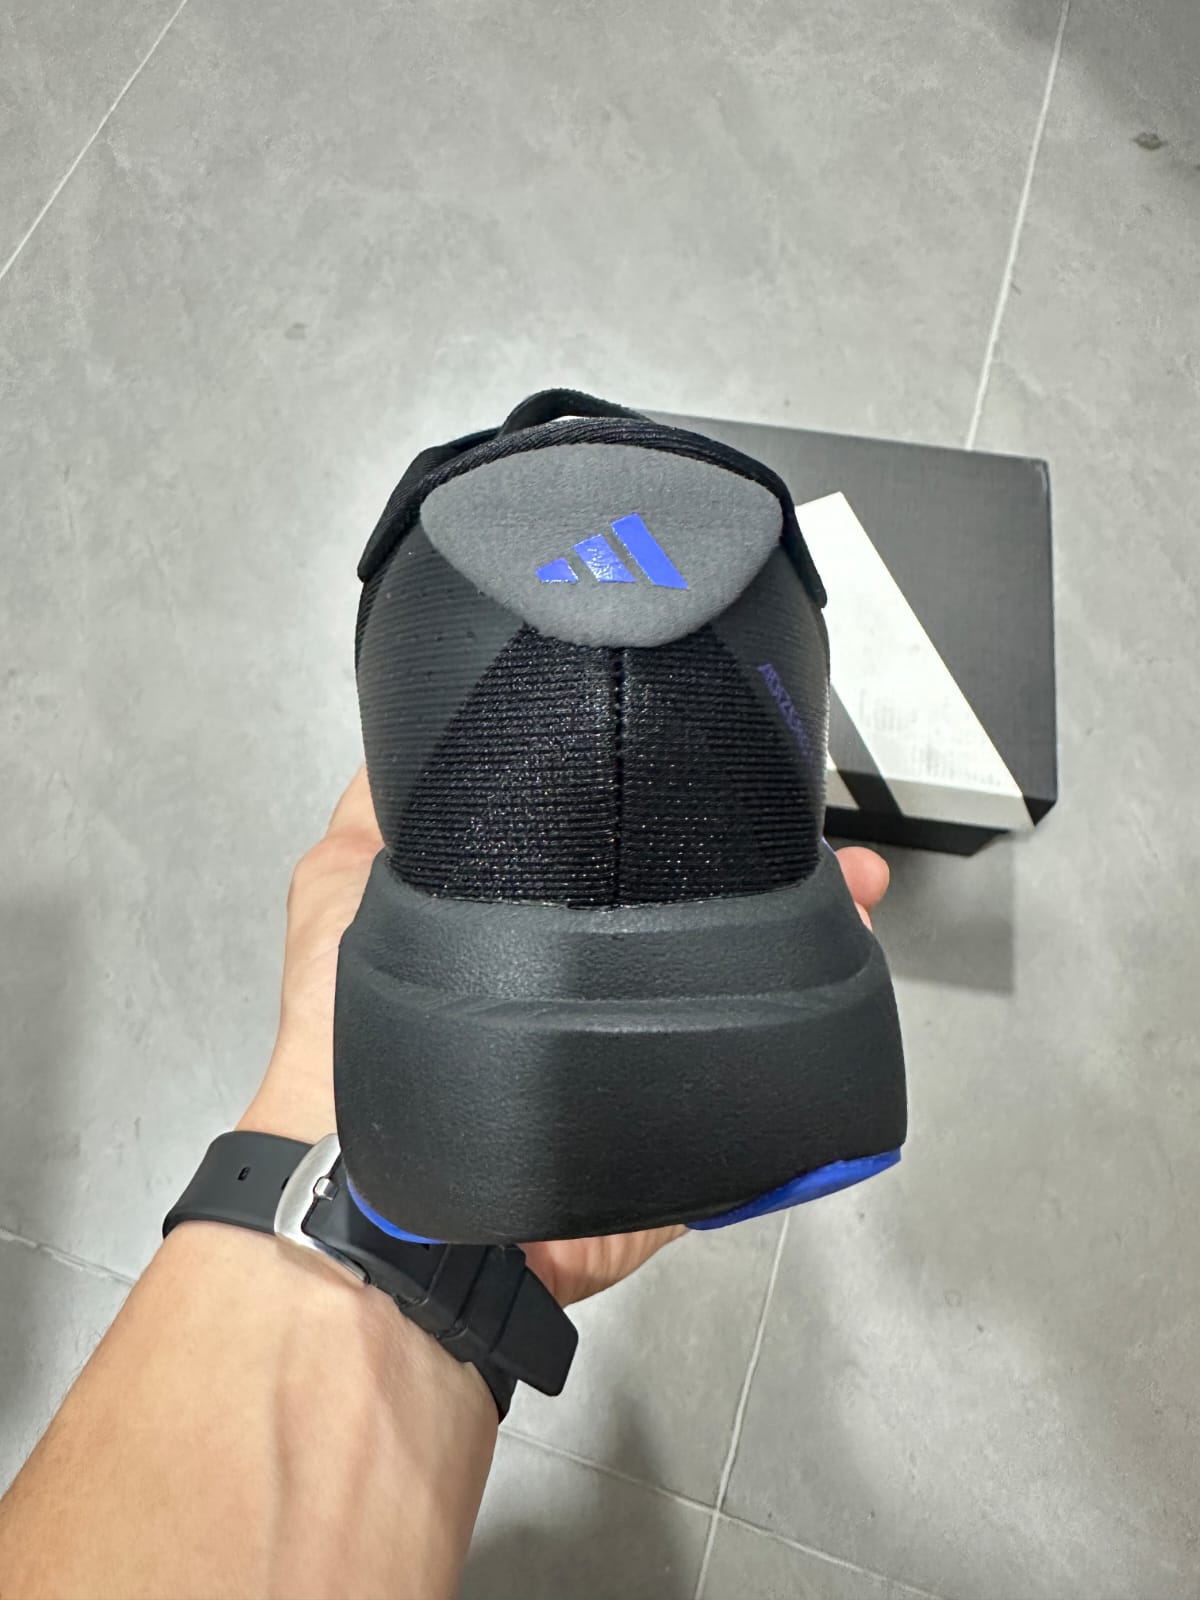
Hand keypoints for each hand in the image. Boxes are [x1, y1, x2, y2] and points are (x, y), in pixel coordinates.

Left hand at [242, 769, 890, 1306]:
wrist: (383, 1202)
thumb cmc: (346, 1032)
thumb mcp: (344, 886)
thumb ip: (380, 812)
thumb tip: (408, 720)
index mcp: (530, 928)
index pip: (616, 847)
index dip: (665, 805)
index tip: (715, 760)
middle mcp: (589, 982)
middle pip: (688, 907)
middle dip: (755, 863)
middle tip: (812, 830)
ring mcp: (632, 1052)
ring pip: (734, 976)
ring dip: (800, 931)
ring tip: (854, 887)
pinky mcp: (670, 1127)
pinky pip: (751, 1070)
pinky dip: (804, 1027)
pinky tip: (843, 968)